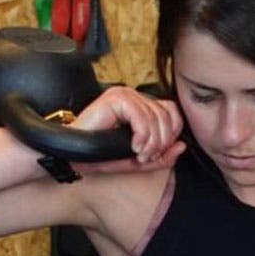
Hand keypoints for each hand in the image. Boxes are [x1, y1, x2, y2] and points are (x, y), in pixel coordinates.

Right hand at [69, 84, 186, 172]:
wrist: (73, 156)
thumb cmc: (99, 156)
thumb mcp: (138, 161)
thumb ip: (161, 156)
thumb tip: (182, 146)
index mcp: (140, 106)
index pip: (172, 112)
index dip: (171, 134)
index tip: (157, 153)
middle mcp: (134, 96)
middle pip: (166, 115)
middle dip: (162, 142)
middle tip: (147, 157)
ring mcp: (123, 94)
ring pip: (156, 117)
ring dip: (151, 142)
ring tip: (139, 154)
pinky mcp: (114, 98)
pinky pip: (141, 116)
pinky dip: (142, 135)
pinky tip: (133, 146)